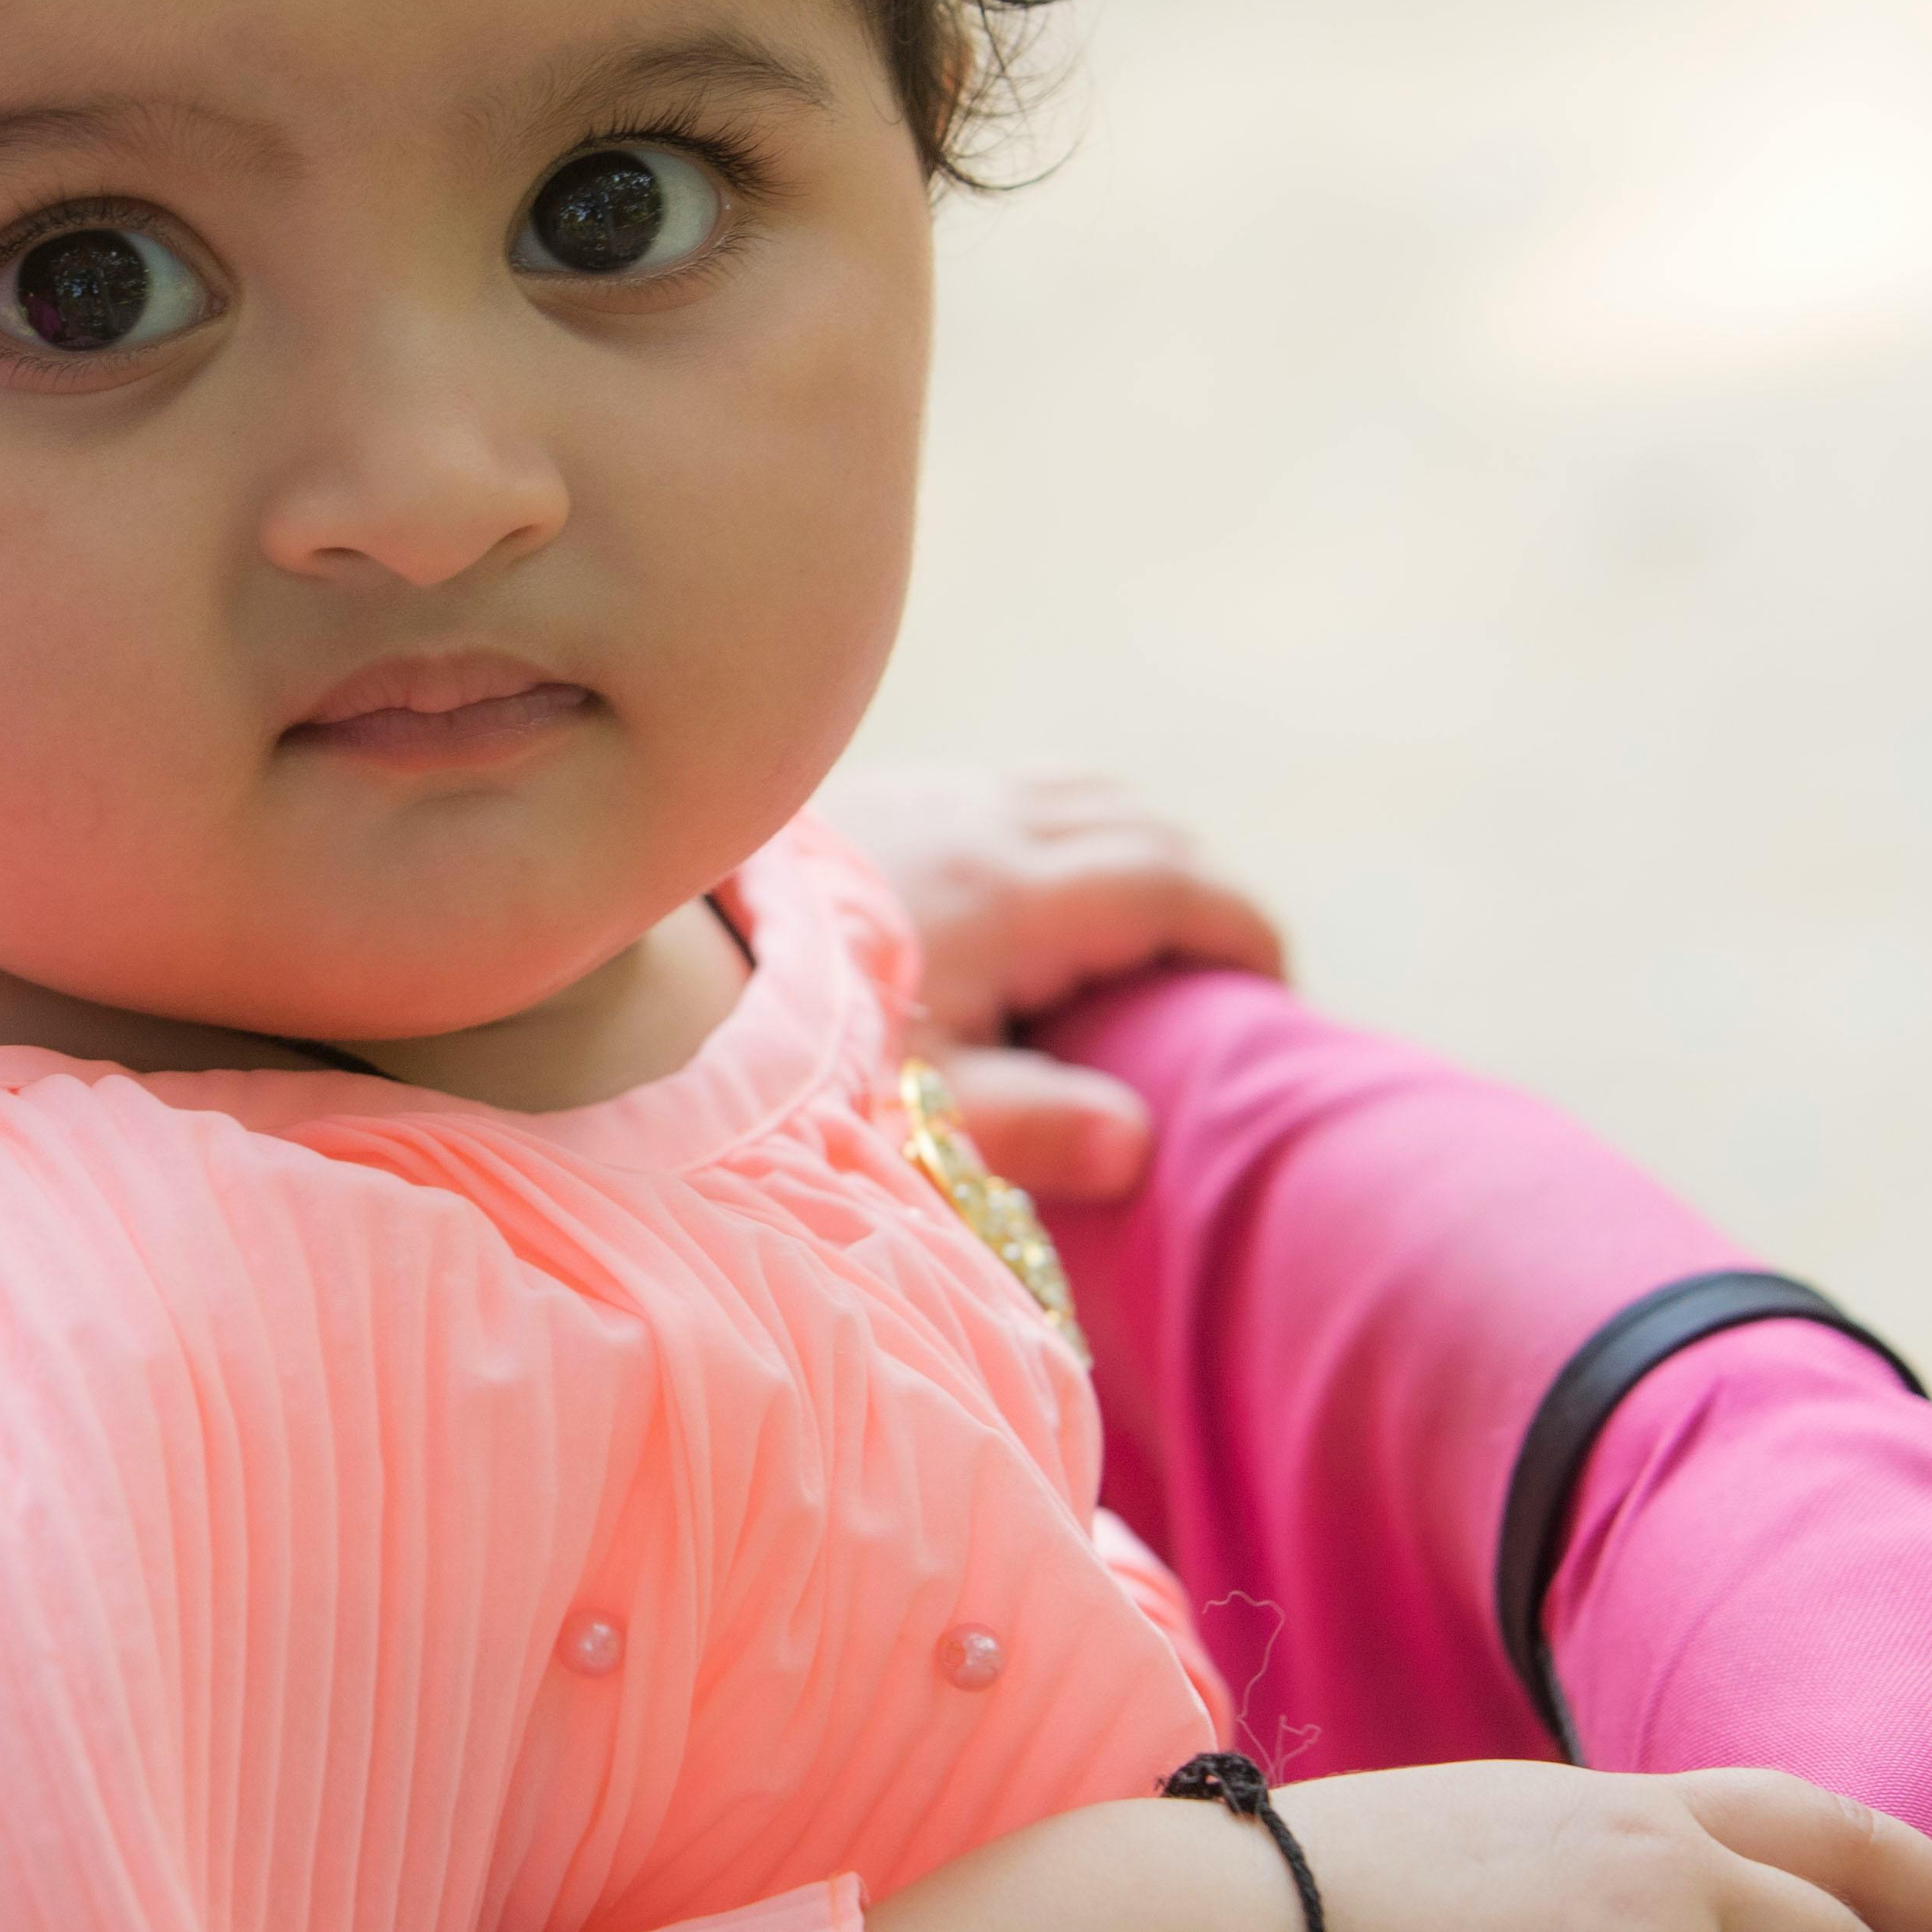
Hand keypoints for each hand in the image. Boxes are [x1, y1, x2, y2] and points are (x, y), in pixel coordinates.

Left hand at [814, 764, 1283, 1197]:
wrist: (656, 956)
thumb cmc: (792, 1041)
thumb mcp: (916, 1105)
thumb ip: (1029, 1126)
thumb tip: (1136, 1143)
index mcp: (1016, 890)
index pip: (1178, 883)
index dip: (1244, 933)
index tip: (1274, 1000)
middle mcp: (985, 820)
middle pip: (1144, 826)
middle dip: (1203, 892)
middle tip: (1224, 982)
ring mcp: (935, 794)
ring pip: (1083, 793)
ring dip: (1138, 848)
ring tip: (1153, 937)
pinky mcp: (888, 794)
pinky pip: (1017, 788)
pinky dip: (1068, 827)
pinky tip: (1043, 897)